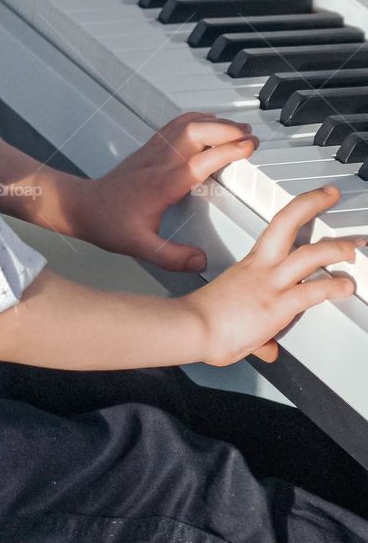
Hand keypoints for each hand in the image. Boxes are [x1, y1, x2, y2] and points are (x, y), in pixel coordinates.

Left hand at [73, 111, 257, 271]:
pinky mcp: (149, 148)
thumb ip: (173, 257)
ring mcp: (153, 151)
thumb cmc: (109, 224)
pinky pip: (175, 125)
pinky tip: (208, 123)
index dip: (226, 151)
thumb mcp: (141, 248)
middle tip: (251, 137)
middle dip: (226, 130)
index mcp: (161, 185)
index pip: (199, 161)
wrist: (83, 206)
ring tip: (238, 128)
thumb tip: (202, 260)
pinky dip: (196, 119)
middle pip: (195, 132)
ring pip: (186, 124)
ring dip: (213, 122)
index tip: (248, 147)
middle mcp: (158, 162)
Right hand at [183, 186, 367, 365]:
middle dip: (312, 203)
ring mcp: (270, 283)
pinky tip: (345, 286)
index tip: (311, 207)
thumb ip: (260, 337)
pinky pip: (313, 291)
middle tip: (330, 194)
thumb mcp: (235, 320)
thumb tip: (268, 349)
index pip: (276, 230)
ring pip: (309, 254)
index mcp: (251, 265)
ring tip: (352, 247)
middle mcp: (262, 267)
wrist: (192, 326)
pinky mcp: (277, 305)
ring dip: (335, 248)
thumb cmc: (203, 321)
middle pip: (287, 221)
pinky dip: (333, 286)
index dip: (295, 213)